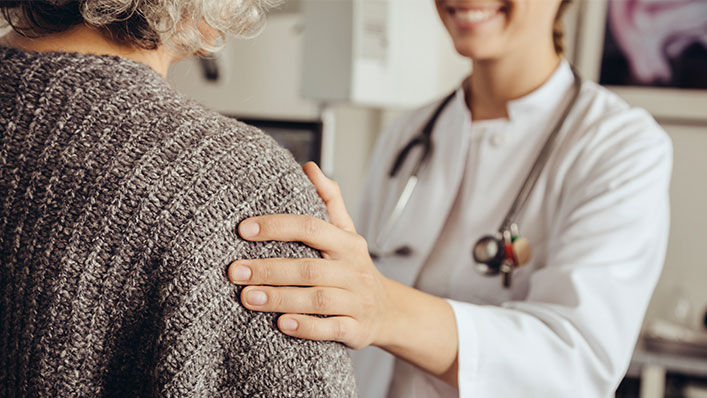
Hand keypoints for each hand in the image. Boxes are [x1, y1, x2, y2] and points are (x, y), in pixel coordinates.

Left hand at [229, 162, 394, 348]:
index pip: (311, 228)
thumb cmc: (354, 268)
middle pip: (309, 267)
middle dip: (269, 268)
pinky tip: (282, 324)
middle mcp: (353, 270)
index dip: (277, 227)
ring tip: (247, 297)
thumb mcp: (347, 233)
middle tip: (234, 270)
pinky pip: (332, 329)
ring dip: (280, 298)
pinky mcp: (356, 329)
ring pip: (317, 299)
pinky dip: (307, 327)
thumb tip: (309, 167)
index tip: (244, 229)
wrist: (388, 311)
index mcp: (347, 243)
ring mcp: (356, 301)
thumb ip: (328, 201)